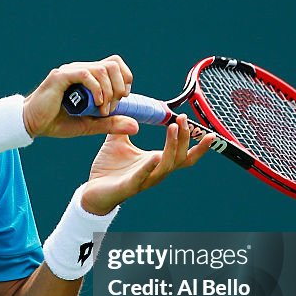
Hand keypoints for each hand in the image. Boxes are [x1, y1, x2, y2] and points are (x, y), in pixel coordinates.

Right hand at [23, 55, 138, 137]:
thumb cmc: (58, 122)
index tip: (121, 100)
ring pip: (102, 69)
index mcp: (88, 76)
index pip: (115, 65)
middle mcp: (80, 69)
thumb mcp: (90, 125)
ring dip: (109, 91)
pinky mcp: (61, 76)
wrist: (32, 125)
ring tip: (102, 110)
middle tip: (112, 108)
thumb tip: (136, 126)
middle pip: (113, 64)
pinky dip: (97, 89)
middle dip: (120, 87)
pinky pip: (86, 74)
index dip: (125, 80)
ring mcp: (71, 71)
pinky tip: (96, 104)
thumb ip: (111, 123)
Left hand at [80, 115, 214, 214]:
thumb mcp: (118, 140)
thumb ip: (125, 124)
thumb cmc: (109, 168)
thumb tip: (128, 106)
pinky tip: (155, 156)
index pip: (183, 153)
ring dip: (172, 147)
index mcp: (156, 161)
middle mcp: (155, 171)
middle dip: (185, 138)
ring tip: (173, 128)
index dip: (196, 143)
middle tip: (183, 119)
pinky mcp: (130, 186)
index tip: (202, 128)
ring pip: (166, 166)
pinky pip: (143, 177)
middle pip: (180, 157)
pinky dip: (150, 167)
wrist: (93, 190)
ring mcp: (144, 180)